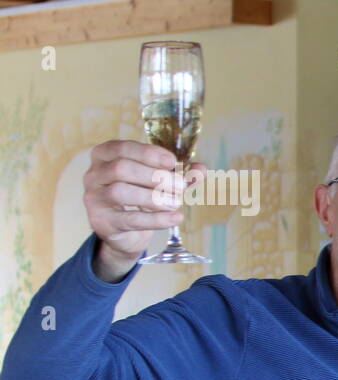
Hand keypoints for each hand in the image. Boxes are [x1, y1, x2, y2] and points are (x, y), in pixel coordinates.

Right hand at [83, 140, 206, 278]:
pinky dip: (157, 219)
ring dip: (154, 197)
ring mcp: (95, 199)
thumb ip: (179, 174)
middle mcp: (94, 175)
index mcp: (105, 156)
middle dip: (155, 176)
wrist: (125, 232)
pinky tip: (176, 218)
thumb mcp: (159, 182)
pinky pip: (130, 219)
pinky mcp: (103, 222)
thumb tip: (200, 169)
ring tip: (176, 202)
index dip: (148, 153)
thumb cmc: (140, 197)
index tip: (172, 161)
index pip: (121, 148)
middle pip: (121, 168)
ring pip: (120, 192)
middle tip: (180, 186)